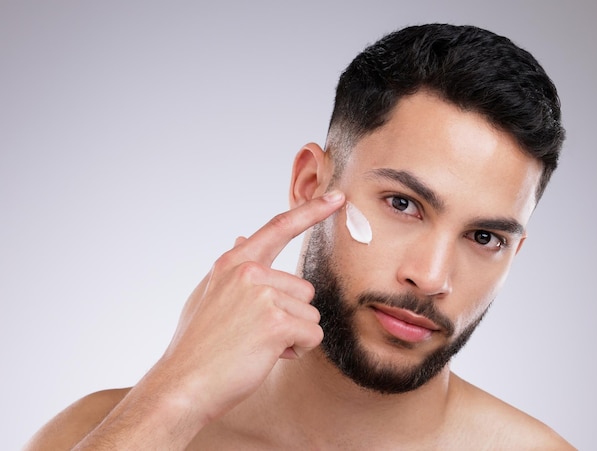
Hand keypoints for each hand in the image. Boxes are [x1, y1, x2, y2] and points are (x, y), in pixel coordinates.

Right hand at [155, 190, 344, 423]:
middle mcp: (248, 272)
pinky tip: (266, 356)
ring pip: (310, 314)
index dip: (311, 211)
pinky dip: (297, 351)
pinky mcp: (275, 322)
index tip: (337, 197)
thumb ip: (231, 268)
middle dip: (290, 317)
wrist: (182, 385)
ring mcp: (262, 294)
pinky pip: (312, 335)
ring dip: (293, 336)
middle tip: (254, 335)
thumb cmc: (197, 346)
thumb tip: (241, 237)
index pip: (278, 228)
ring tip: (257, 346)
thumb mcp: (207, 295)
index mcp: (234, 264)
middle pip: (303, 290)